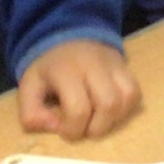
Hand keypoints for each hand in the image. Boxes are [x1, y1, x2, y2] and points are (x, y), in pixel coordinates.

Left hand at [18, 40, 139, 139]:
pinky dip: (125, 108)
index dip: (72, 130)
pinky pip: (135, 92)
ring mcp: (114, 65)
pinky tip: (110, 111)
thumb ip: (31, 114)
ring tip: (97, 120)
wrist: (68, 34)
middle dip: (96, 127)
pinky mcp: (126, 67)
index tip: (62, 129)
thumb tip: (55, 128)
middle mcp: (95, 66)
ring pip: (127, 98)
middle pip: (109, 105)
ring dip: (113, 119)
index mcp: (67, 72)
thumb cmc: (48, 68)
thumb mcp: (28, 88)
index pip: (79, 110)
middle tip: (83, 127)